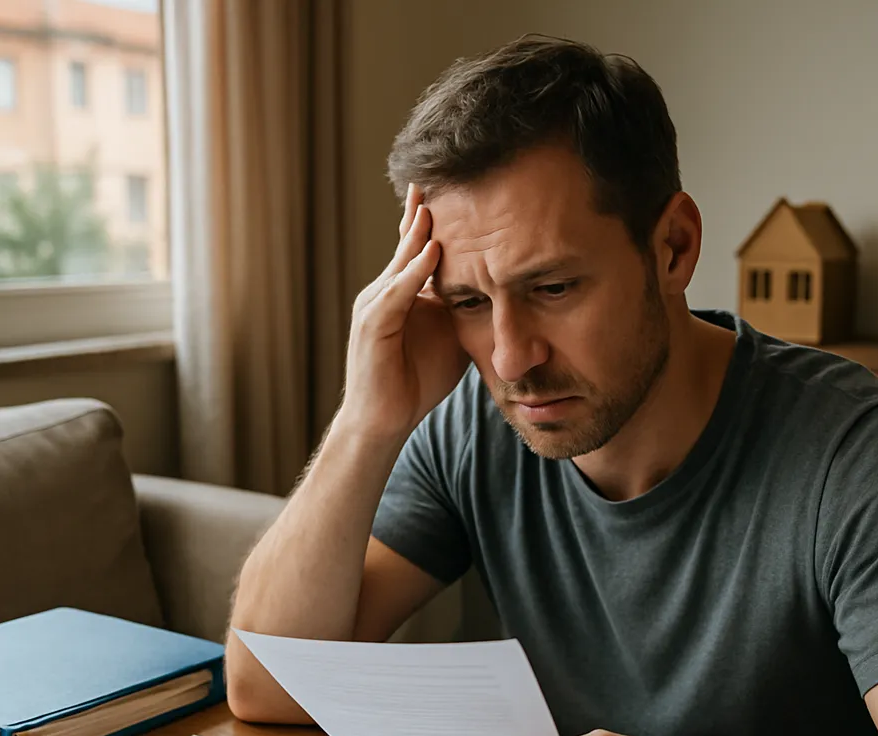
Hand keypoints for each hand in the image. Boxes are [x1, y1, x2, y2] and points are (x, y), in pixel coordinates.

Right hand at [341, 184, 469, 440]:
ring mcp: (375, 305)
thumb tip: (505, 293)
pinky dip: (413, 272)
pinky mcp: (372, 325)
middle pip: (408, 243)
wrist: (385, 420)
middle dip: (422, 211)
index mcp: (403, 292)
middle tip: (438, 172)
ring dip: (418, 233)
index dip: (435, 219)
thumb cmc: (416, 381)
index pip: (420, 247)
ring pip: (401, 261)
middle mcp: (385, 290)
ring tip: (435, 202)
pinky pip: (396, 292)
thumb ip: (468, 310)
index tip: (460, 186)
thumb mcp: (452, 336)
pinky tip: (431, 251)